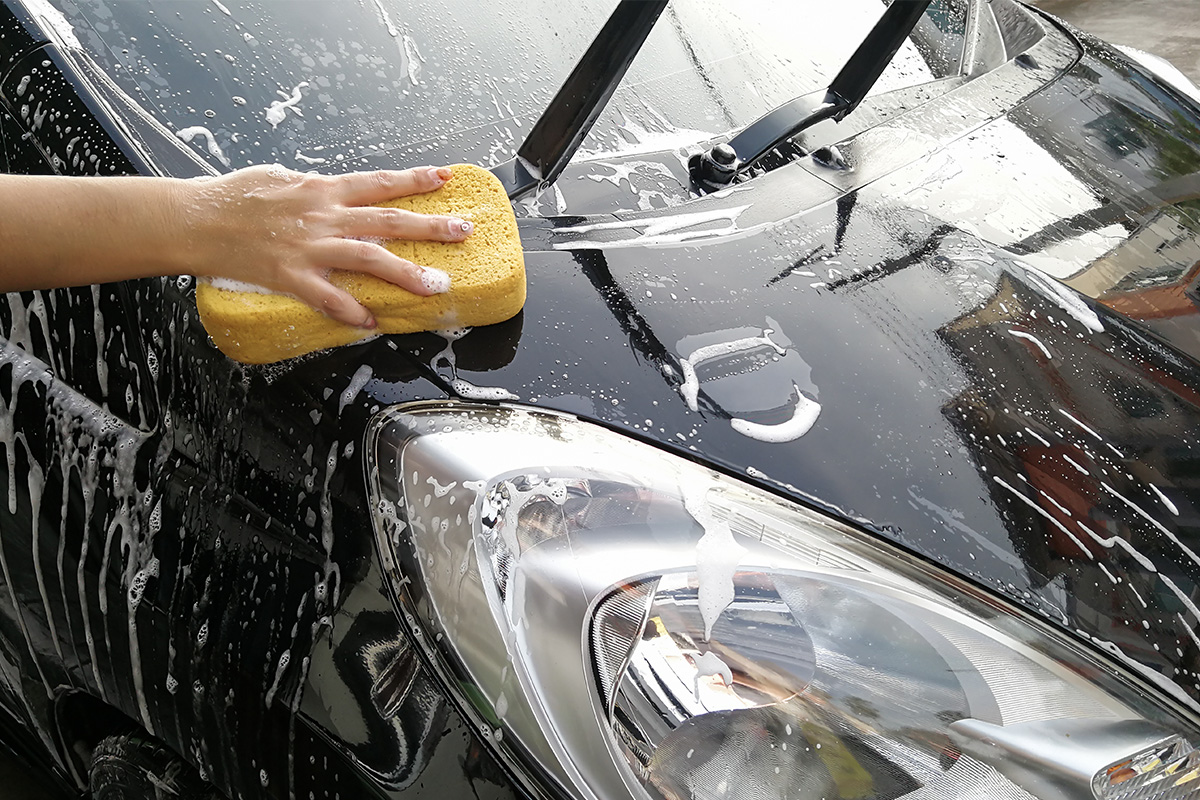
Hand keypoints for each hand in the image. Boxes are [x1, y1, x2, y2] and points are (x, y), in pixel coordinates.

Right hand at [181, 164, 473, 327]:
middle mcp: (323, 216)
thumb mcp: (279, 179)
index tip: (445, 179)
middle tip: (463, 232)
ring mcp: (310, 248)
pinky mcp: (291, 276)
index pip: (379, 182)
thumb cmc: (233, 197)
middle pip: (388, 220)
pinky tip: (372, 322)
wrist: (195, 219)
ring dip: (407, 273)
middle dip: (431, 226)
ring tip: (437, 285)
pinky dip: (352, 312)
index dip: (415, 180)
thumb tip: (334, 192)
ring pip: (370, 258)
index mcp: (322, 189)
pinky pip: (329, 298)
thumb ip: (312, 189)